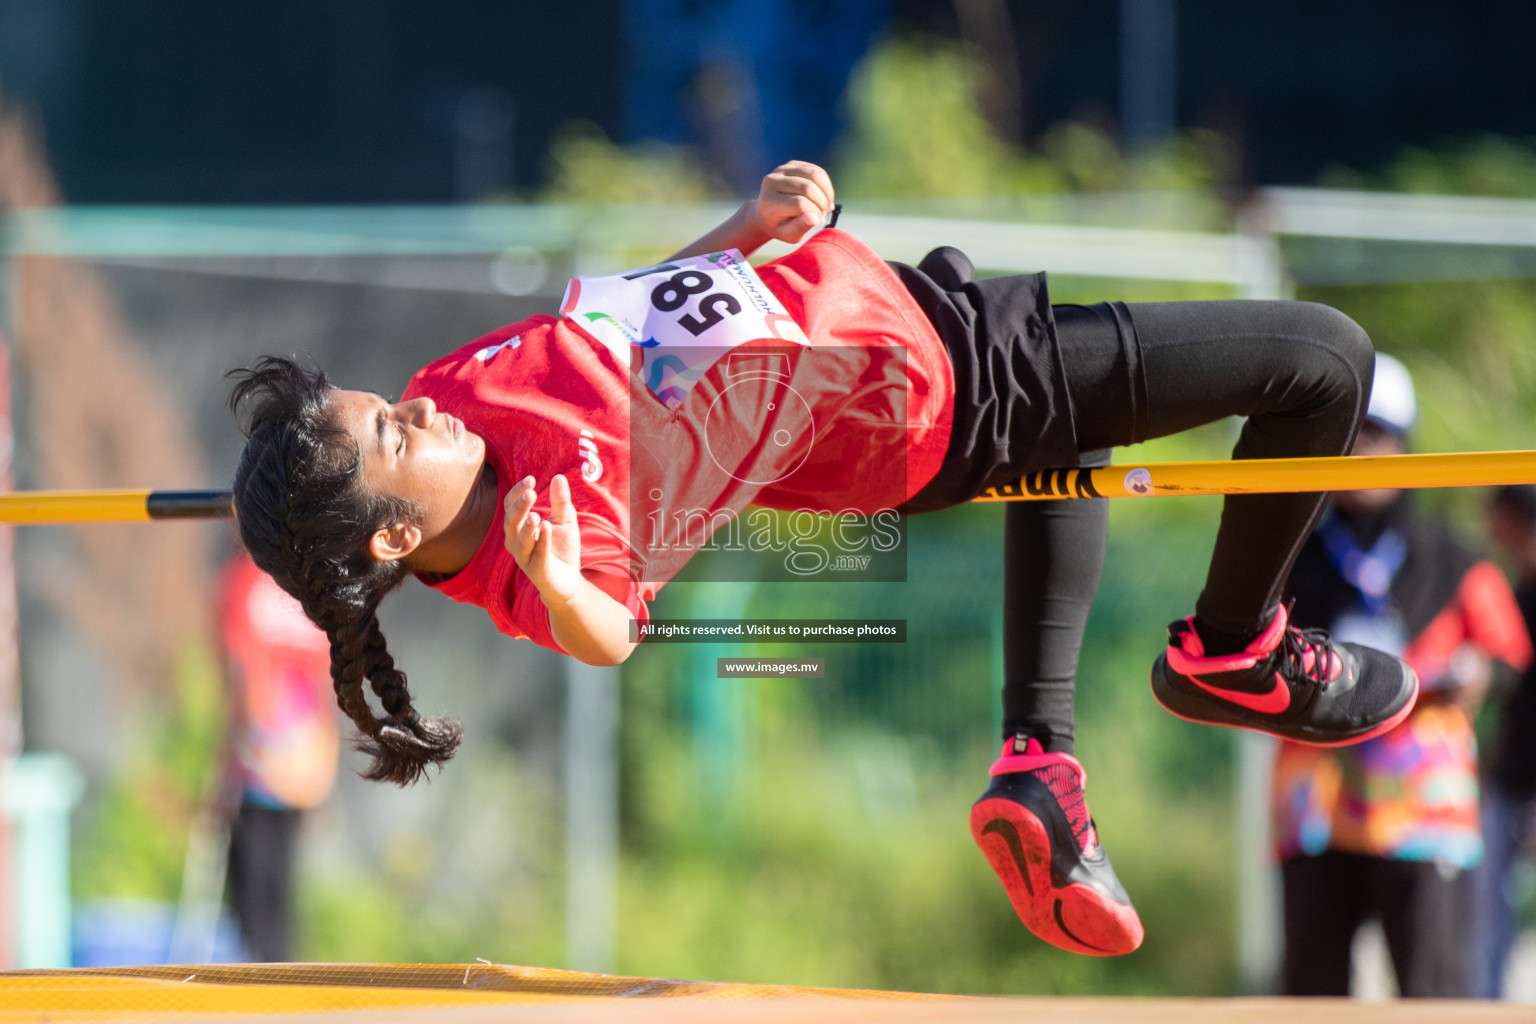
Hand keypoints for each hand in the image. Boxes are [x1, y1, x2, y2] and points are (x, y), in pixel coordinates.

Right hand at [504, 474, 583, 602]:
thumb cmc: (561, 547)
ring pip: (520, 541)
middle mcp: (516, 542)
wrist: (568, 580)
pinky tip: (546, 528)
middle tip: (530, 492)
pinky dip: (542, 542)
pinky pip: (538, 555)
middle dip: (519, 507)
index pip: (510, 506)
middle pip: (511, 522)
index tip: (530, 479)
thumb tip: (558, 477)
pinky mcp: (538, 571)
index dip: (517, 492)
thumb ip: (561, 501)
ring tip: (535, 514)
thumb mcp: (564, 520)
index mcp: (519, 527)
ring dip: (527, 527)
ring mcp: (525, 558)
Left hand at [750, 161, 835, 244]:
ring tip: (827, 205)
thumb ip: (801, 227)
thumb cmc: (780, 226)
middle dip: (822, 202)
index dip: (815, 212)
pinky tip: (824, 196)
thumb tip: (815, 218)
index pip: (799, 203)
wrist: (767, 213)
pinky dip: (825, 184)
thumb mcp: (789, 235)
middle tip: (824, 213)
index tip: (819, 221)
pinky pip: (815, 170)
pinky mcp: (791, 164)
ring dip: (826, 192)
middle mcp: (771, 182)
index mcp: (768, 202)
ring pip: (814, 175)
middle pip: (807, 187)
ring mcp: (780, 170)